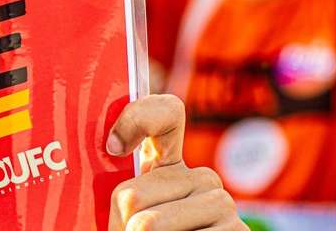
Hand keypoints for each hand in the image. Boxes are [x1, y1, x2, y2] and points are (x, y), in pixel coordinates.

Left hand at [106, 95, 243, 229]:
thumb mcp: (127, 215)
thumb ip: (122, 191)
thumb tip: (113, 147)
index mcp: (170, 166)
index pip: (166, 115)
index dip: (136, 119)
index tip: (112, 147)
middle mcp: (201, 178)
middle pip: (132, 192)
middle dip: (120, 225)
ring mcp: (223, 204)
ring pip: (146, 223)